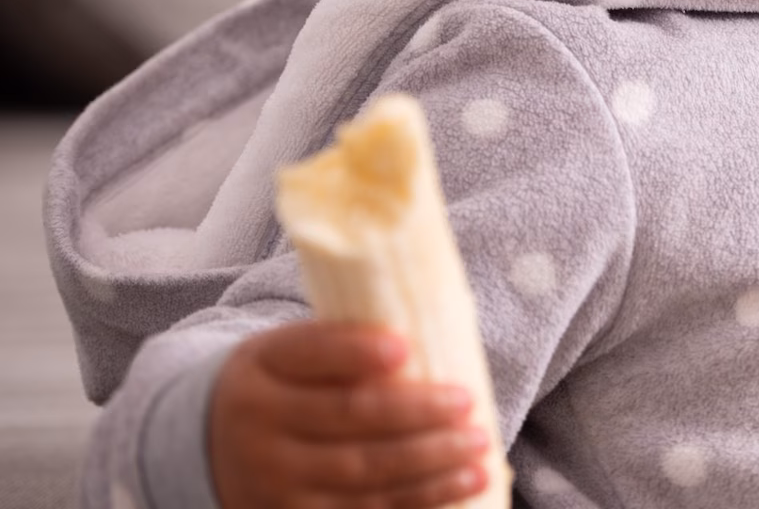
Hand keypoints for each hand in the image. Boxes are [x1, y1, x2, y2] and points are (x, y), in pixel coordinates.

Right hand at [209, 322, 489, 508]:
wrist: (211, 445)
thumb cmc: (283, 384)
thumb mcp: (290, 351)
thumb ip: (344, 343)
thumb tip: (431, 335)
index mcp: (262, 368)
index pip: (309, 354)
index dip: (355, 352)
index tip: (404, 346)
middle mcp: (260, 428)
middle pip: (346, 418)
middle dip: (414, 412)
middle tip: (466, 403)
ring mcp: (276, 482)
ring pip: (361, 473)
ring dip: (429, 462)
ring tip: (478, 446)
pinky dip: (418, 500)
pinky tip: (459, 485)